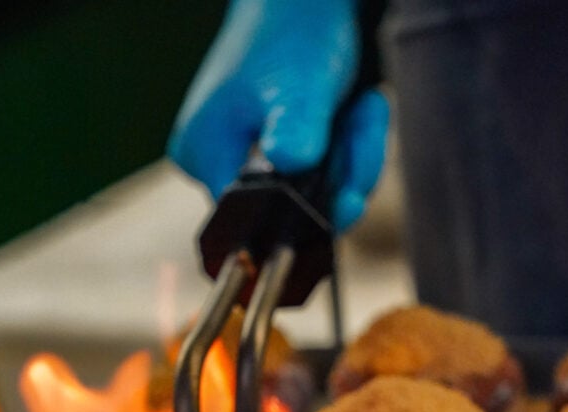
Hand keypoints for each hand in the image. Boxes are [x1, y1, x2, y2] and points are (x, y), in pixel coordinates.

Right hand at [167, 0, 388, 231]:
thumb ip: (293, 135)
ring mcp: (250, 164)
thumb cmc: (295, 32)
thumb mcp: (299, 88)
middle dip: (341, 176)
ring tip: (362, 108)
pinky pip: (325, 179)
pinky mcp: (278, 159)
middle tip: (360, 121)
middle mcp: (220, 167)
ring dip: (355, 158)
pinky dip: (352, 151)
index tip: (347, 194)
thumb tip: (290, 178)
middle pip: (293, 212)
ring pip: (317, 197)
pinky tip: (358, 112)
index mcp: (204, 156)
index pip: (256, 223)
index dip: (305, 216)